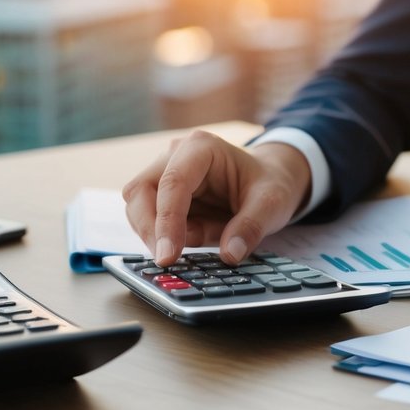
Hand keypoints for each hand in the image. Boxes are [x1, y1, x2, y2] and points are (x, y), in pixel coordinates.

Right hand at [121, 130, 310, 266]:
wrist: (270, 181)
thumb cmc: (270, 184)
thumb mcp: (272, 204)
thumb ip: (251, 227)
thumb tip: (229, 255)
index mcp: (201, 148)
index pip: (172, 182)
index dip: (166, 220)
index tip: (168, 256)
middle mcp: (176, 156)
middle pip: (140, 191)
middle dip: (151, 229)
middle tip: (168, 261)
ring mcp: (166, 174)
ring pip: (138, 207)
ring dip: (155, 235)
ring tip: (192, 246)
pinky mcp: (163, 196)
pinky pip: (149, 220)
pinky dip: (163, 237)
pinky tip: (192, 241)